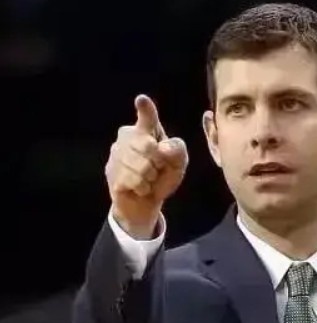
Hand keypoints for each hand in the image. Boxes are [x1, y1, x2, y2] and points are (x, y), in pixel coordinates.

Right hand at [105, 94, 188, 238]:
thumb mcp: (178, 164)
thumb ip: (177, 150)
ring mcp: (116, 153)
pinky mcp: (111, 170)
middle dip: (158, 164)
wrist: (145, 201)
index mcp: (147, 129)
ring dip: (150, 179)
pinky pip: (134, 181)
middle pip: (149, 147)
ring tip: (147, 179)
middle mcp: (128, 135)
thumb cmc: (163, 176)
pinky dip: (143, 188)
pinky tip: (139, 187)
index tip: (142, 100)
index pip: (147, 117)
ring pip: (141, 167)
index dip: (145, 109)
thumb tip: (161, 147)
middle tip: (156, 169)